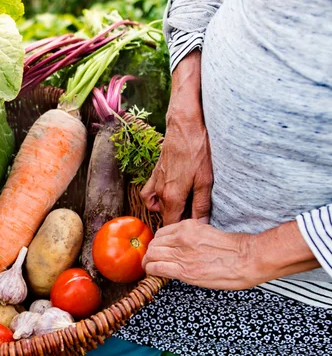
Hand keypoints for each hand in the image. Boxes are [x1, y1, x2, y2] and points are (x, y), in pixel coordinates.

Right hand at [140, 52, 212, 224]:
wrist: (183, 123)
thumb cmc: (196, 149)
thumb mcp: (206, 180)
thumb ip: (201, 205)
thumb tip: (201, 224)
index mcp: (172, 198)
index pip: (172, 226)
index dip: (181, 231)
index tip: (192, 231)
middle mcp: (159, 194)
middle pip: (167, 216)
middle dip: (179, 219)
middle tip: (196, 214)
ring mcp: (154, 184)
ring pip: (159, 206)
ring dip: (171, 208)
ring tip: (185, 203)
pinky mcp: (154, 175)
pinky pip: (150, 195)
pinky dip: (157, 199)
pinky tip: (169, 194)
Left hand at [142, 218, 260, 289]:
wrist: (249, 259)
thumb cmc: (236, 249)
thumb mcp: (209, 233)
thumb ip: (192, 237)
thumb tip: (181, 247)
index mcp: (189, 226)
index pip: (162, 233)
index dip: (158, 243)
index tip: (159, 250)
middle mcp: (182, 237)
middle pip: (154, 244)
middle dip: (151, 253)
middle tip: (153, 260)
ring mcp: (181, 253)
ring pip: (151, 255)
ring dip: (149, 262)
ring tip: (151, 268)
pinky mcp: (184, 270)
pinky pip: (156, 268)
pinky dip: (151, 271)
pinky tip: (154, 274)